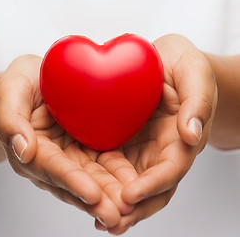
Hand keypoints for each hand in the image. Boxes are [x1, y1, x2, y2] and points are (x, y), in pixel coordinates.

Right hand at [0, 55, 134, 226]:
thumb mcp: (11, 92)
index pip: (52, 167)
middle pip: (76, 181)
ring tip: (130, 207)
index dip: (71, 181)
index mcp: (32, 149)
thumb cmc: (22, 85)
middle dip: (96, 199)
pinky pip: (105, 164)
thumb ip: (10, 120)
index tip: (92, 194)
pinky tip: (135, 185)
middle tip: (117, 214)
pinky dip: (118, 176)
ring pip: (93, 178)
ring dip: (111, 194)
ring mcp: (72, 156)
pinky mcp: (87, 148)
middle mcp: (53, 159)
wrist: (38, 81)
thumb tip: (23, 150)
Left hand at [94, 34, 217, 233]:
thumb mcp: (194, 73)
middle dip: (132, 208)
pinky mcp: (123, 142)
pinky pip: (112, 166)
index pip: (170, 171)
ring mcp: (141, 149)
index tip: (130, 196)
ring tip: (96, 218)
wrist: (164, 62)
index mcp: (181, 139)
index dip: (152, 186)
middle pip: (150, 188)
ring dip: (115, 203)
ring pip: (130, 183)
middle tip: (109, 223)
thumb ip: (198, 102)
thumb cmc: (183, 66)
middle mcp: (161, 151)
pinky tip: (85, 190)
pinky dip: (102, 182)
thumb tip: (192, 135)